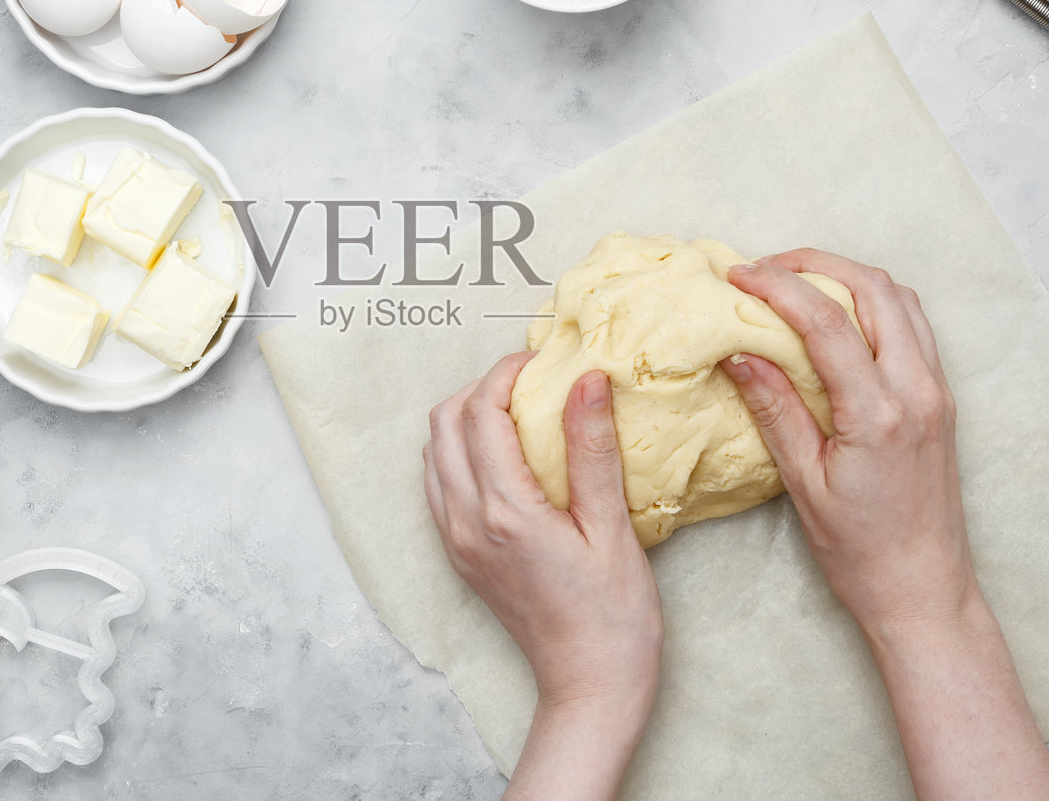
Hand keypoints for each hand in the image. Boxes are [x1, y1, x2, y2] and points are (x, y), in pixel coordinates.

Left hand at [424, 354, 660, 799]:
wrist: (590, 686)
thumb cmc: (614, 616)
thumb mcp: (613, 528)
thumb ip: (592, 450)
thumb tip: (586, 380)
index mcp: (504, 511)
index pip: (480, 413)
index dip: (506, 373)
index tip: (542, 362)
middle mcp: (466, 522)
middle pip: (443, 423)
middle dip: (481, 389)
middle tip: (531, 384)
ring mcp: (456, 540)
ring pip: (434, 452)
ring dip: (466, 419)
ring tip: (520, 414)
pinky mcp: (459, 554)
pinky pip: (440, 483)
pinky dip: (461, 453)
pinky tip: (505, 456)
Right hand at [724, 248, 1048, 800]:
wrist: (924, 590)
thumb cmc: (858, 550)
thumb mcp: (802, 484)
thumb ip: (775, 410)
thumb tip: (739, 352)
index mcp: (879, 413)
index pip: (826, 322)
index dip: (777, 287)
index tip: (736, 276)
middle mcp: (917, 391)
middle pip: (873, 288)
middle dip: (815, 264)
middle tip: (765, 267)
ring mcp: (936, 391)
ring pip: (899, 299)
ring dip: (847, 276)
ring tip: (795, 282)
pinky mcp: (940, 399)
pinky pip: (912, 325)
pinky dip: (872, 302)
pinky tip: (835, 316)